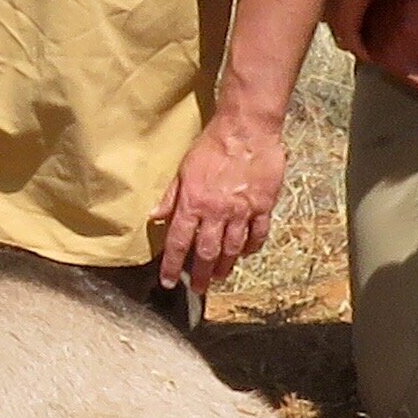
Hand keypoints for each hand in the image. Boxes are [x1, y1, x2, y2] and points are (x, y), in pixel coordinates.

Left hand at [154, 109, 287, 290]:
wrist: (247, 129)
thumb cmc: (212, 144)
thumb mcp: (184, 168)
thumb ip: (171, 196)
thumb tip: (154, 216)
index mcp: (193, 203)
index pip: (178, 242)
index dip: (171, 265)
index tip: (168, 281)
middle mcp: (217, 212)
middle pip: (206, 252)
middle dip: (199, 274)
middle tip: (196, 288)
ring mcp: (242, 211)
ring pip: (232, 249)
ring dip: (224, 266)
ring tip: (218, 277)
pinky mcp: (263, 206)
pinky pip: (257, 234)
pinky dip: (251, 247)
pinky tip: (245, 253)